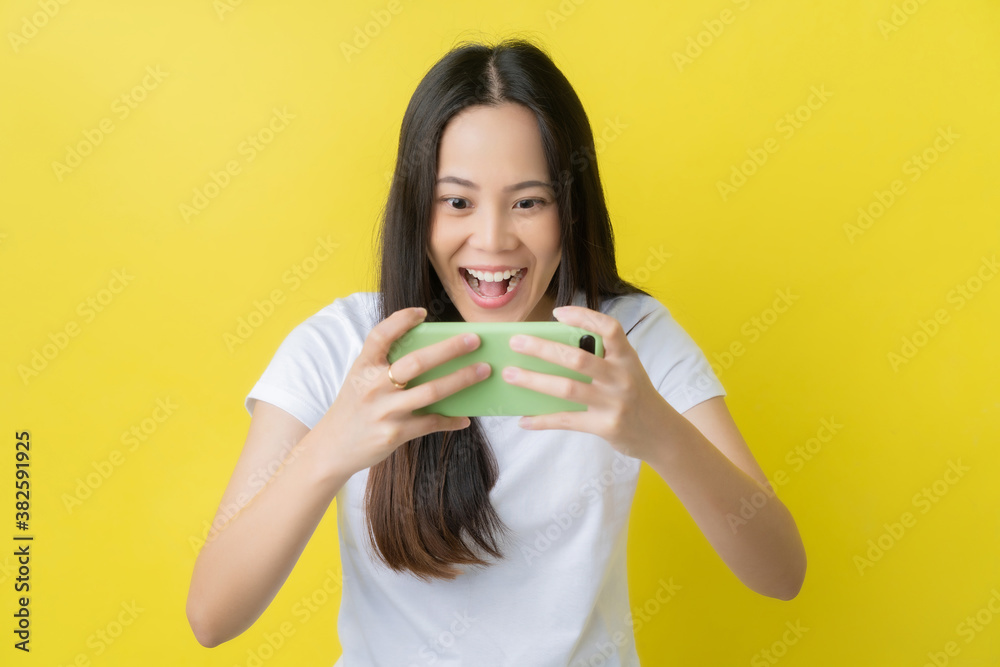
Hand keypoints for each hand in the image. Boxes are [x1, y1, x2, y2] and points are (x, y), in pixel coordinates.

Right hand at [312, 307, 490, 477]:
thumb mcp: (361, 379)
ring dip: (461, 380)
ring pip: (431, 392)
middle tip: (474, 340)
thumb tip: (434, 353)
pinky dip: (450, 420)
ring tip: (483, 370)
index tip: (423, 312)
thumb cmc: (355, 407)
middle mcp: (373, 386)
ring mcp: (385, 410)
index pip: (380, 335)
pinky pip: (430, 423)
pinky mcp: (394, 434)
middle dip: (449, 349)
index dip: (401, 320)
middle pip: (417, 362)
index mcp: (363, 366)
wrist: (333, 447)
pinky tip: (465, 418)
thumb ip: (386, 365)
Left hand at [500, 305, 678, 459]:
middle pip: (577, 358)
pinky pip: (567, 420)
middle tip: (515, 342)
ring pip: (567, 388)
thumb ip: (601, 358)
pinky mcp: (605, 426)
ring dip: (534, 380)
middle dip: (542, 349)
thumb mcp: (627, 369)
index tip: (557, 313)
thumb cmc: (635, 394)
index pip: (609, 328)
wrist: (661, 433)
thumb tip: (550, 349)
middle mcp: (621, 377)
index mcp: (627, 357)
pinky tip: (523, 419)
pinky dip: (542, 420)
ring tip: (510, 375)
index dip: (584, 317)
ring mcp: (613, 403)